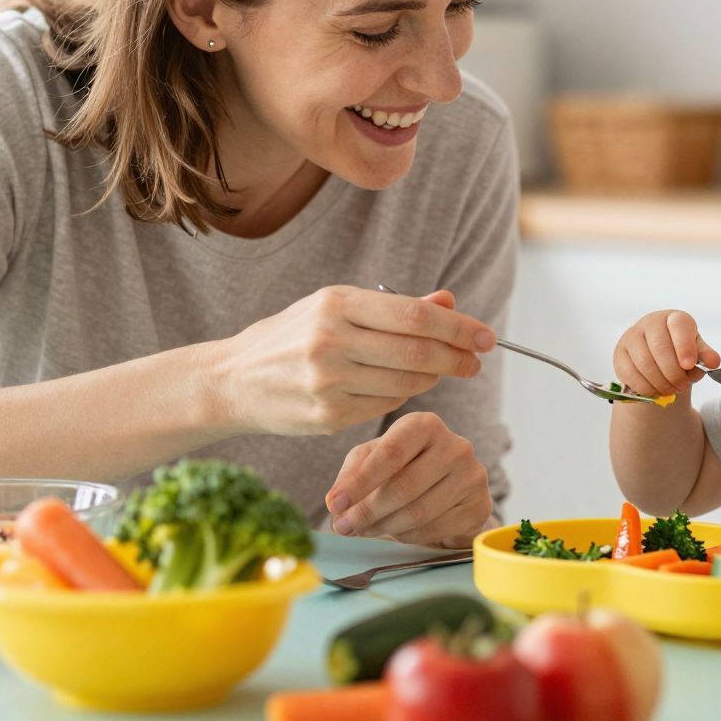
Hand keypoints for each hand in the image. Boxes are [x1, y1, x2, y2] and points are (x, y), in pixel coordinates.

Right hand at [212, 286, 494, 437]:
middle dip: (457, 357)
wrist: (234, 380)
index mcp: (336, 304)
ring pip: (407, 383)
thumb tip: (449, 303)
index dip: (459, 327)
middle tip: (476, 360)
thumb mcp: (336, 307)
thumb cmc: (292, 336)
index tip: (486, 336)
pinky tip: (394, 385)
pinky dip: (401, 394)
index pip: (416, 316)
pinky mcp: (328, 416)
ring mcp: (329, 382)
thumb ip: (395, 307)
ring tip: (435, 369)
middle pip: (418, 352)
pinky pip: (385, 405)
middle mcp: (331, 341)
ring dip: (431, 377)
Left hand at [324, 412, 492, 547]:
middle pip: (404, 487)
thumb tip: (335, 502)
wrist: (451, 485)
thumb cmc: (405, 466)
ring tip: (366, 530)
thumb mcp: (373, 458)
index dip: (360, 482)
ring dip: (384, 527)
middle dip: (367, 512)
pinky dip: (408, 536)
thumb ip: (351, 474)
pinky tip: (398, 531)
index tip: (335, 504)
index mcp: (424, 425)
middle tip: (343, 528)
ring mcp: (473, 476)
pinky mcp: (480, 505)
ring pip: (418, 513)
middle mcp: (455, 445)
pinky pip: (435, 530)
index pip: (390, 453)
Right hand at [611, 310, 720, 398]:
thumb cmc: (679, 352)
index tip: (689, 365)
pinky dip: (645, 387)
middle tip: (682, 386)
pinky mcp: (620, 353)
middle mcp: (651, 322)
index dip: (684, 346)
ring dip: (660, 383)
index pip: (679, 326)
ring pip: (644, 363)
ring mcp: (632, 336)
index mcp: (674, 318)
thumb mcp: (696, 352)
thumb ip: (705, 356)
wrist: (656, 358)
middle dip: (673, 373)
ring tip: (671, 390)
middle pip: (660, 348)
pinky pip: (630, 373)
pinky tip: (655, 390)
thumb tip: (713, 361)